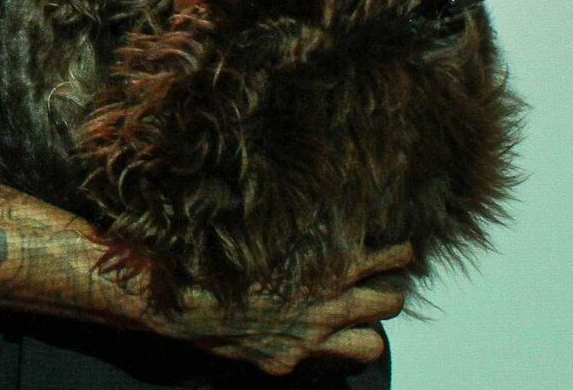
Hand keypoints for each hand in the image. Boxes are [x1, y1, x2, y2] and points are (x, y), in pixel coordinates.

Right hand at [156, 243, 413, 374]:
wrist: (176, 298)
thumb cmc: (214, 254)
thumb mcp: (261, 231)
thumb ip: (295, 232)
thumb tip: (313, 213)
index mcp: (322, 268)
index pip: (387, 260)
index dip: (397, 254)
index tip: (396, 247)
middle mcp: (323, 306)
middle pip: (390, 302)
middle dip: (388, 291)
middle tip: (377, 282)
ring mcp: (308, 339)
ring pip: (373, 343)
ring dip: (366, 328)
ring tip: (355, 314)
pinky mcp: (287, 359)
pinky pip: (328, 359)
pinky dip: (326, 347)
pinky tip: (311, 334)